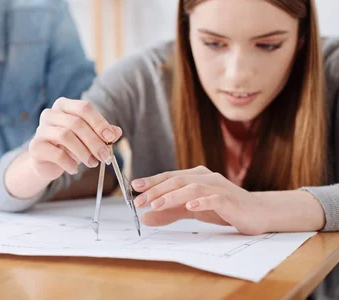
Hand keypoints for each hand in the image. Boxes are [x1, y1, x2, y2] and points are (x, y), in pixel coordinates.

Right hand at [28, 98, 122, 180]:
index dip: (99, 122)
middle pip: (76, 123)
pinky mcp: (35, 147)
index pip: (84, 108)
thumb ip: (102, 133)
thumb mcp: (89, 138)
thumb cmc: (70, 146)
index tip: (111, 137)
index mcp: (64, 105)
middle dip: (94, 141)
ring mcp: (40, 129)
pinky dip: (70, 163)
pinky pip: (56, 153)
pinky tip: (75, 169)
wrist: (47, 162)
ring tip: (92, 163)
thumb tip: (117, 132)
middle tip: (105, 156)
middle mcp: (50, 114)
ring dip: (83, 152)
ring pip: (65, 136)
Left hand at [131, 166, 267, 234]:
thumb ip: (169, 212)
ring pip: (192, 187)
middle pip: (177, 180)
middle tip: (140, 201)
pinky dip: (202, 201)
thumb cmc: (223, 209)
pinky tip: (190, 206)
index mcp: (195, 177)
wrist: (258, 213)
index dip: (152, 181)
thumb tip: (145, 217)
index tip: (134, 188)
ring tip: (157, 204)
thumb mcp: (191, 211)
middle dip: (156, 190)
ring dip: (173, 195)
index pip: (169, 176)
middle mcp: (206, 178)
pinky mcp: (230, 201)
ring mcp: (219, 188)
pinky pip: (214, 199)